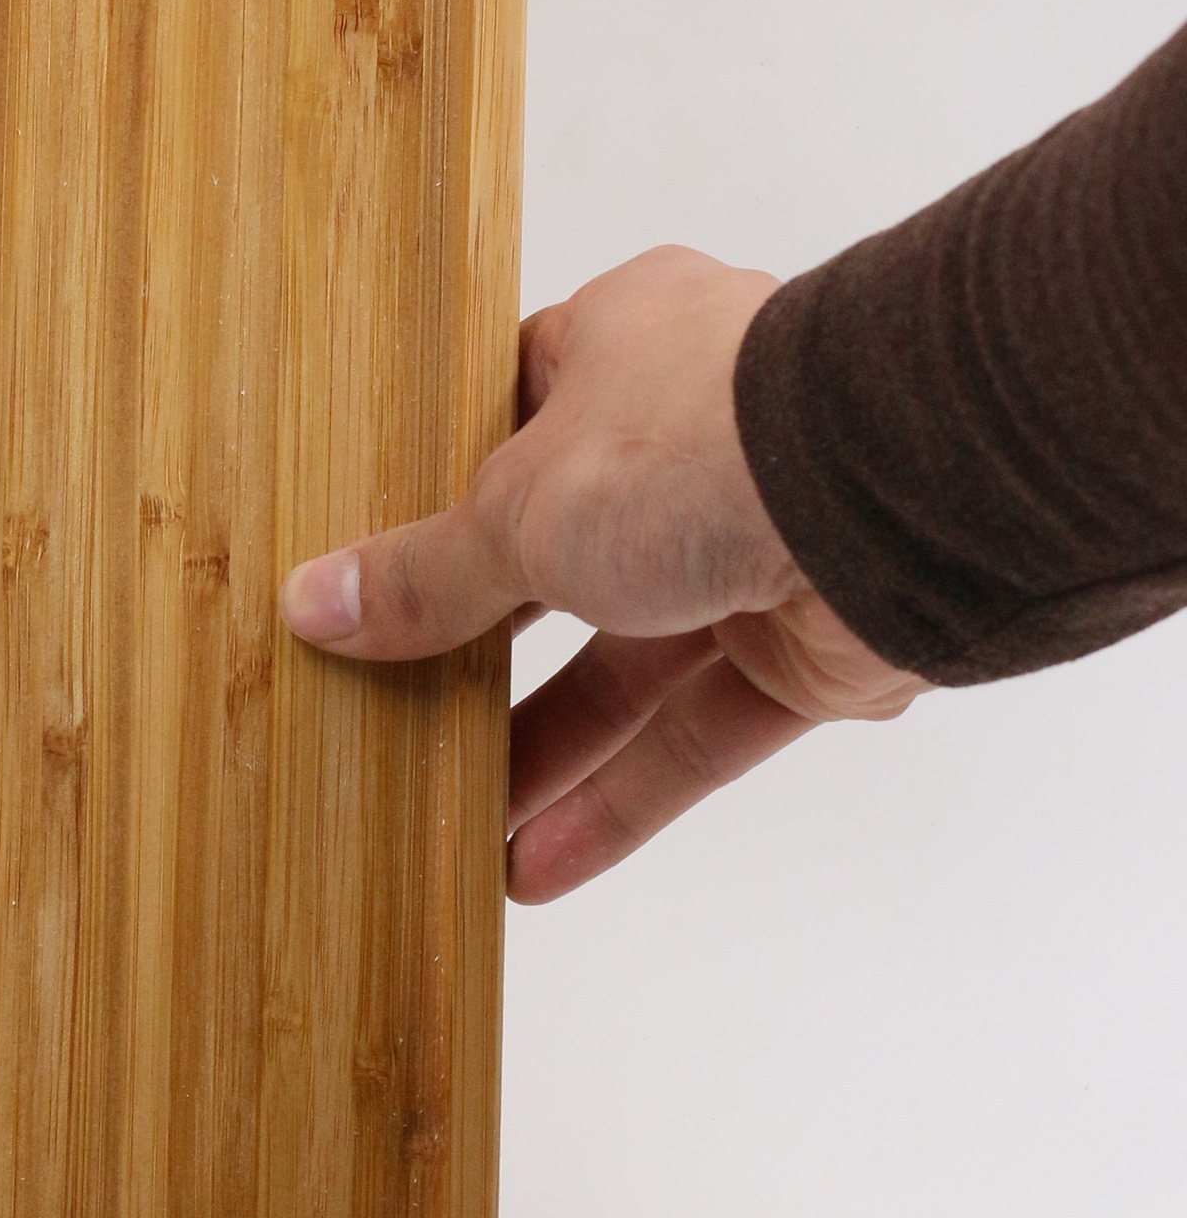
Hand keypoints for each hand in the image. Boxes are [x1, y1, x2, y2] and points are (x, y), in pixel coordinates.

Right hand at [277, 245, 928, 902]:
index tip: (384, 579)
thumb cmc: (705, 438)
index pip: (512, 426)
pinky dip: (628, 796)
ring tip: (465, 825)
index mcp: (617, 353)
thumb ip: (424, 574)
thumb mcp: (518, 511)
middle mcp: (689, 446)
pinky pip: (703, 731)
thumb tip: (315, 605)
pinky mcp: (811, 646)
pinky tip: (541, 863)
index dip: (446, 503)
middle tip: (410, 722)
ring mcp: (754, 547)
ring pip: (634, 665)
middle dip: (490, 660)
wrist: (902, 490)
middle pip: (565, 568)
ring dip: (551, 749)